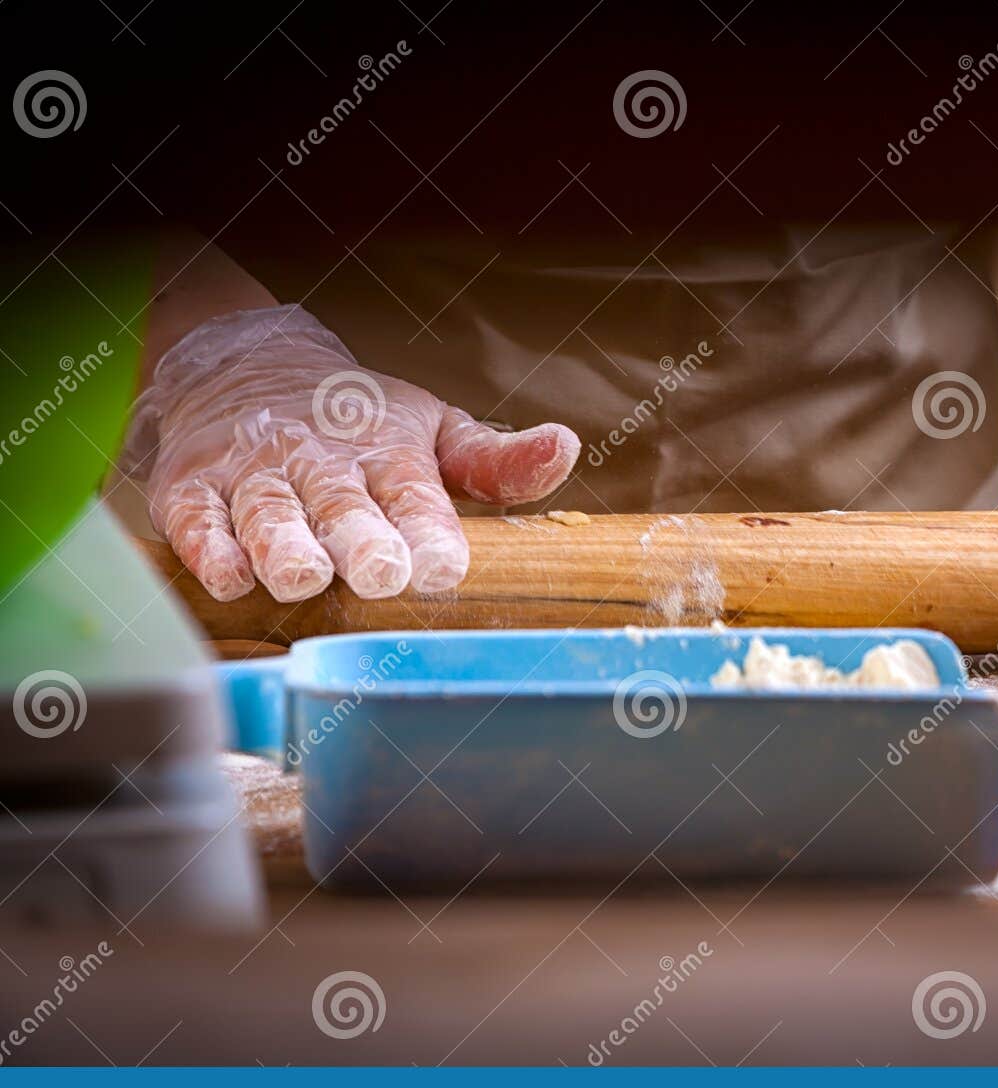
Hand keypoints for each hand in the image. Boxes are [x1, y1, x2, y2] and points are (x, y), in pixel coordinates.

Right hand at [130, 305, 577, 601]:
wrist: (242, 363)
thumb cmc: (359, 421)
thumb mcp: (433, 431)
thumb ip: (496, 461)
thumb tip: (568, 448)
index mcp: (388, 453)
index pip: (415, 494)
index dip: (430, 531)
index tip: (444, 567)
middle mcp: (321, 461)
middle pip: (343, 506)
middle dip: (360, 540)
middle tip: (379, 573)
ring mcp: (254, 474)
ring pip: (270, 514)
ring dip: (285, 545)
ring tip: (301, 577)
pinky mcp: (192, 489)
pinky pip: (197, 521)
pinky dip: (209, 548)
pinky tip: (229, 576)